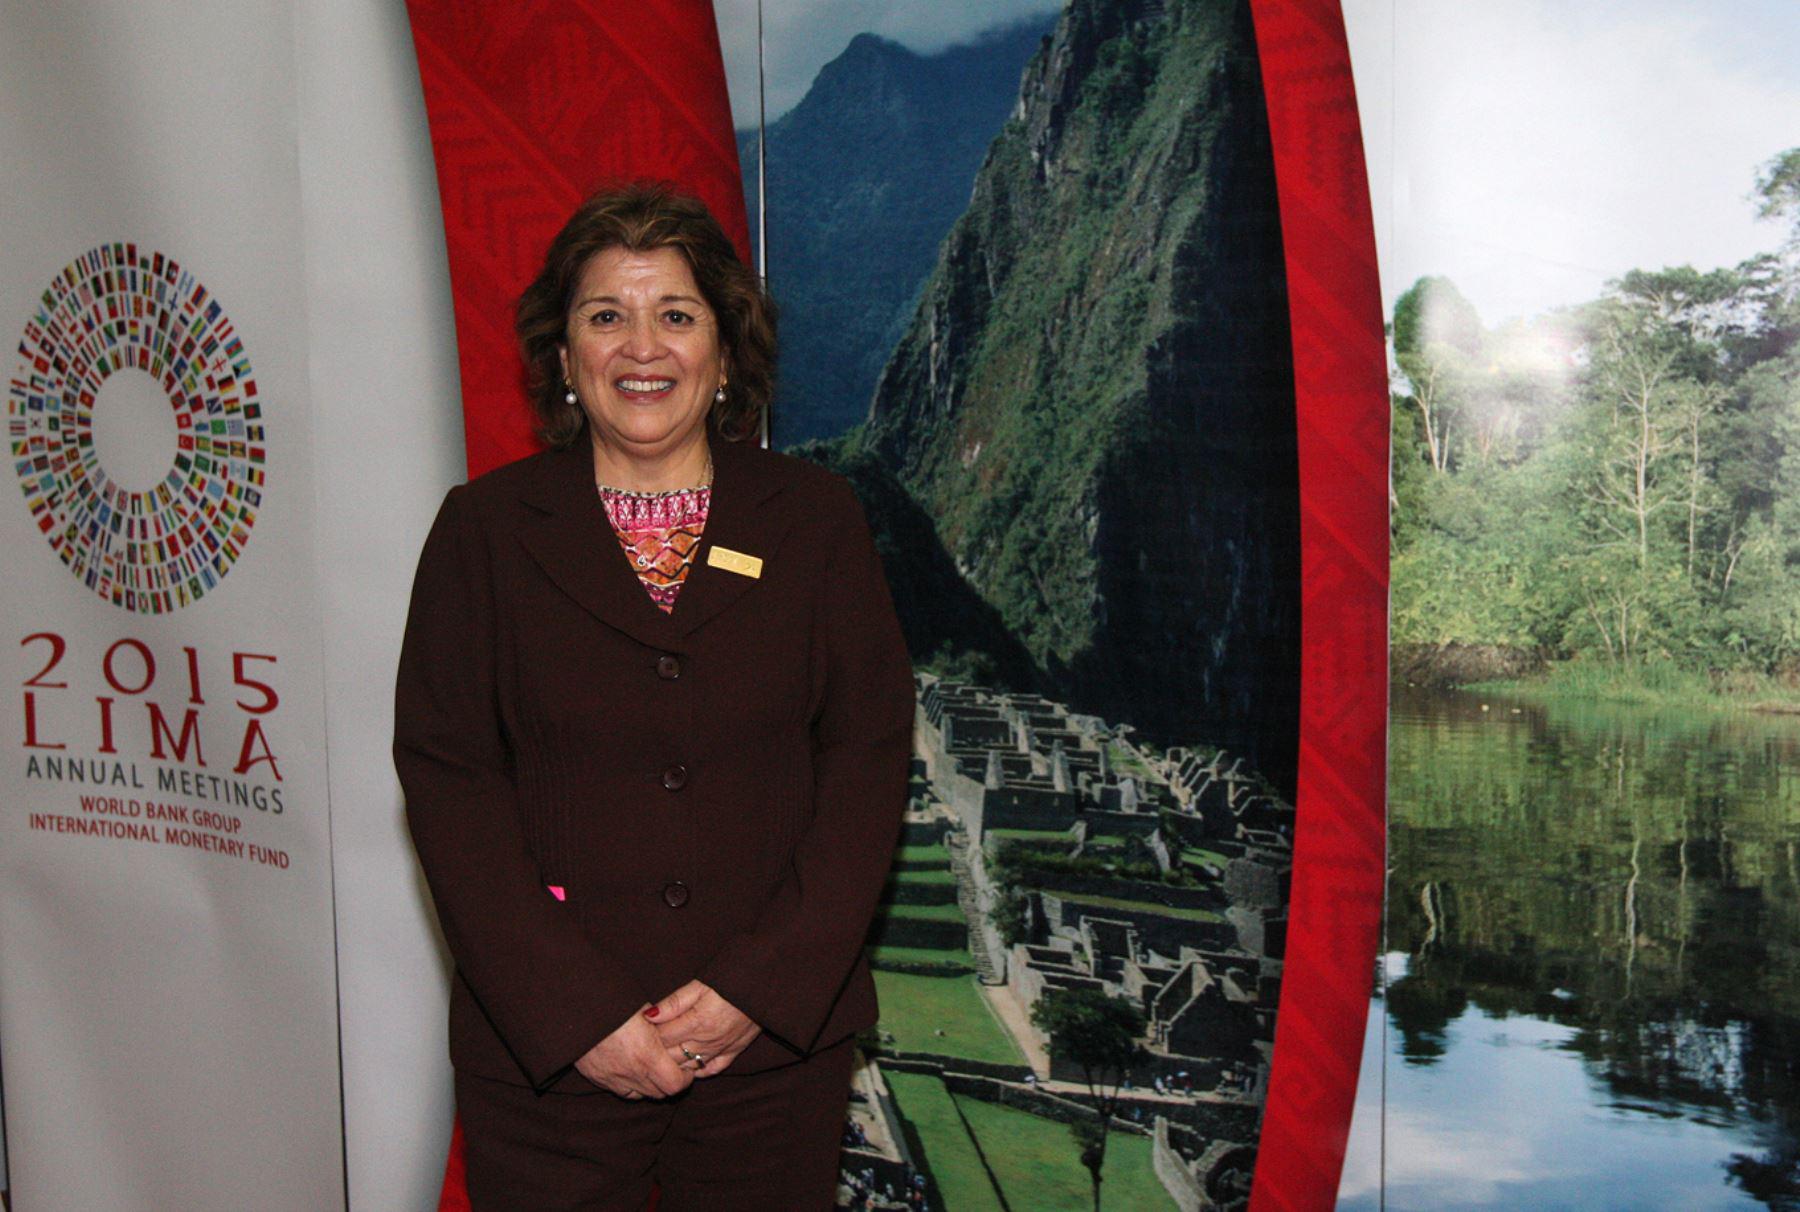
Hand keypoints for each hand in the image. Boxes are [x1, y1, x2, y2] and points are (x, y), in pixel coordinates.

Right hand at [573, 1003, 694, 1099]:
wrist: (576, 1005)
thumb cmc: (614, 1002)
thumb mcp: (645, 1010)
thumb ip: (662, 1026)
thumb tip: (674, 1030)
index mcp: (646, 1055)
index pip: (676, 1084)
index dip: (686, 1078)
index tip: (687, 1067)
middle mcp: (630, 1072)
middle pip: (660, 1093)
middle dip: (670, 1082)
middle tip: (672, 1067)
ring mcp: (611, 1078)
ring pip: (639, 1095)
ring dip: (649, 1086)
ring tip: (651, 1068)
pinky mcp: (596, 1077)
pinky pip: (620, 1090)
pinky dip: (630, 1085)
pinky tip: (630, 1068)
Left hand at [648, 980, 761, 1077]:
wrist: (765, 984)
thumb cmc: (730, 980)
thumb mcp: (700, 985)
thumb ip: (674, 1003)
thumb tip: (648, 1015)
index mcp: (696, 1023)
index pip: (662, 1037)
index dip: (647, 1035)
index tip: (638, 1032)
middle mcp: (707, 1041)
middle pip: (671, 1055)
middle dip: (656, 1052)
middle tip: (644, 1047)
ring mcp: (720, 1049)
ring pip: (688, 1066)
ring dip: (673, 1063)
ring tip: (661, 1057)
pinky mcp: (734, 1051)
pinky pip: (711, 1069)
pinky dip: (698, 1071)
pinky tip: (688, 1066)